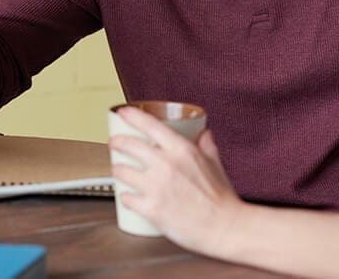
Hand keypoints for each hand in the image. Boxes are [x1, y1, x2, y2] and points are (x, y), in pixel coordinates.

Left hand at [108, 107, 243, 255]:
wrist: (224, 227)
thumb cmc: (221, 198)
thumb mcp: (215, 162)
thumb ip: (207, 145)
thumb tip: (204, 133)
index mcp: (181, 149)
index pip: (150, 124)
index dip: (132, 116)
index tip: (123, 112)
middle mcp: (166, 164)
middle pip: (129, 145)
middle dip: (117, 141)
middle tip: (114, 142)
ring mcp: (156, 187)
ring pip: (123, 171)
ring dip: (117, 170)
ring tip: (118, 170)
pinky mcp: (151, 209)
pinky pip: (127, 198)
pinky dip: (124, 196)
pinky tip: (127, 196)